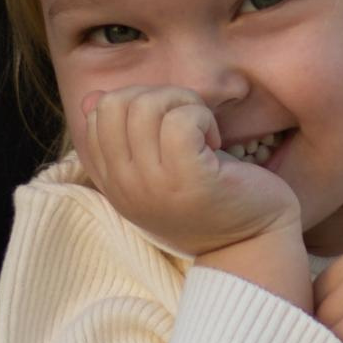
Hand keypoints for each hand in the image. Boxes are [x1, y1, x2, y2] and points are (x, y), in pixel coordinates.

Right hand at [80, 85, 299, 259]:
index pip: (94, 118)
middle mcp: (125, 187)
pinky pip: (181, 121)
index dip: (134, 103)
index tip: (165, 126)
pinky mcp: (190, 180)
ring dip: (183, 103)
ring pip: (147, 106)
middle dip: (157, 96)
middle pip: (114, 104)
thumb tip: (91, 99)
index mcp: (113, 184)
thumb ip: (122, 139)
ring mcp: (154, 185)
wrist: (252, 245)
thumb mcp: (155, 169)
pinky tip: (214, 141)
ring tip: (202, 131)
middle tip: (188, 121)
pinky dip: (202, 117)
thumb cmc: (208, 200)